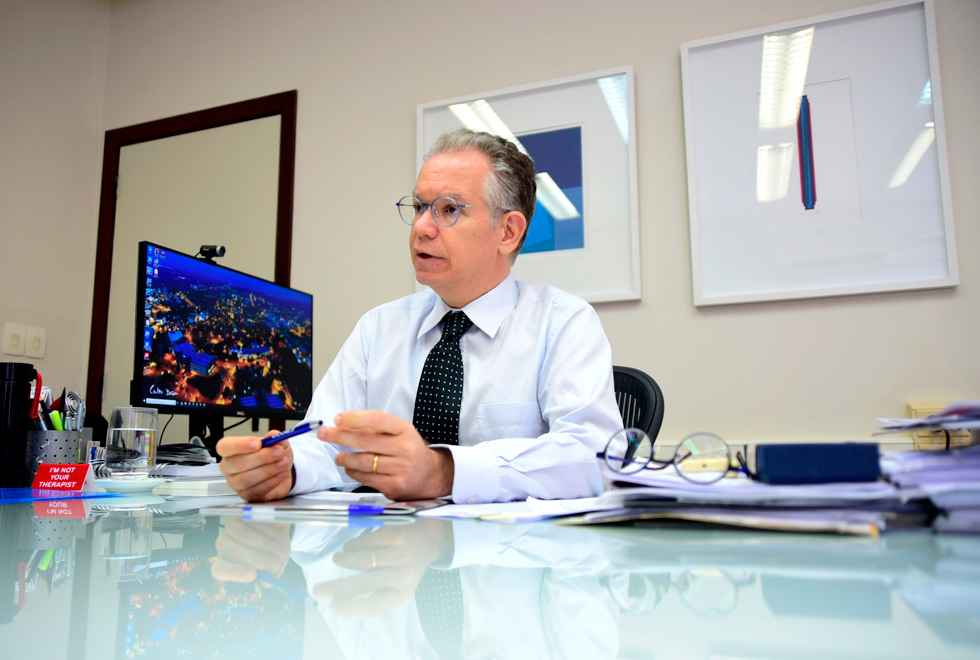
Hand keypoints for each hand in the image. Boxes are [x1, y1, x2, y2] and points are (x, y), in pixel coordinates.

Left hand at [211, 518, 291, 582]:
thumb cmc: (271, 557)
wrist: (277, 534)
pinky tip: (280, 537)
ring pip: (243, 534)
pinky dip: (270, 531)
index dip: (234, 572)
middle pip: (232, 550)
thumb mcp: (271, 570)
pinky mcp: (245, 513)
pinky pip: (255, 520)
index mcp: (225, 562)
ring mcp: (233, 526)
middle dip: (257, 558)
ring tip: (282, 552)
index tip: (252, 575)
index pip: (219, 569)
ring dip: (266, 545)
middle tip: (277, 564)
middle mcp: (224, 544)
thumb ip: (269, 576)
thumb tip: (267, 581)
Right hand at [217, 432, 293, 501]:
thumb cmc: (273, 456)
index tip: (257, 443)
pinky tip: (279, 475)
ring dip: (268, 470)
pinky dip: (270, 482)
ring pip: (246, 479)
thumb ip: (274, 438)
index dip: (240, 445)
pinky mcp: (246, 495)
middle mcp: (229, 467)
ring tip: (283, 463)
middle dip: (261, 457)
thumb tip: (273, 435)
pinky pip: (255, 490)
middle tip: (278, 452)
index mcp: (231, 450)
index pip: (225, 447)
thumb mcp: (276, 443)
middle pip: (237, 463)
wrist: (282, 471)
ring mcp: (235, 483)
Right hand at [311, 518, 453, 616]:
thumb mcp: (397, 583)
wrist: (429, 538)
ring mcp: (399, 554)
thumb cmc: (405, 564)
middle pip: (363, 584)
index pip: (375, 606)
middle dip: (336, 588)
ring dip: (344, 561)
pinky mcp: (395, 535)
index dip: (351, 608)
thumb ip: (377, 591)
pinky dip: (353, 546)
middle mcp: (402, 575)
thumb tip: (340, 600)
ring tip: (337, 559)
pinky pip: (365, 542)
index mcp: (402, 592)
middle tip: (319, 590)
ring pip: (362, 561)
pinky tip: (350, 547)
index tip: (333, 606)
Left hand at [318, 410, 453, 500]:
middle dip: (340, 436)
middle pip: (365, 440)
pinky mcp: (394, 486)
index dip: (355, 418)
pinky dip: (353, 472)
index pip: (377, 419)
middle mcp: (404, 449)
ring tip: (338, 456)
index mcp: (405, 430)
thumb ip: (375, 428)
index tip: (337, 418)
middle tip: (324, 433)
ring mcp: (400, 469)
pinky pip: (366, 478)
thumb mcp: (399, 433)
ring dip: (345, 458)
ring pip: (363, 461)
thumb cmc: (409, 450)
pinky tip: (350, 468)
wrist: (430, 475)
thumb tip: (344, 425)